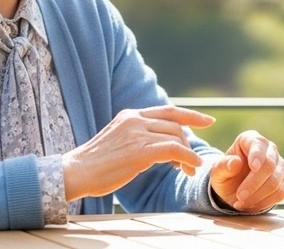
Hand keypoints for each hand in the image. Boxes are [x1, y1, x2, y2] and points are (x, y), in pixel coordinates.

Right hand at [62, 105, 213, 200]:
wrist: (75, 172)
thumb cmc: (96, 163)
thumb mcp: (118, 139)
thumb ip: (137, 135)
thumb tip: (159, 144)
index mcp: (130, 115)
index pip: (168, 111)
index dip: (191, 115)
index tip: (208, 121)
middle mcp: (135, 120)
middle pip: (175, 125)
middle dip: (188, 143)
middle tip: (191, 162)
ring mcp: (137, 134)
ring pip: (176, 137)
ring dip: (188, 154)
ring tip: (187, 169)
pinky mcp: (139, 151)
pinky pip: (173, 150)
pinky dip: (187, 158)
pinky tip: (190, 168)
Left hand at [209, 130, 283, 212]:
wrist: (233, 188)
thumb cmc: (226, 175)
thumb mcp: (217, 171)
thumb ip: (223, 166)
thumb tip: (236, 162)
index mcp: (251, 139)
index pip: (258, 145)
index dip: (257, 156)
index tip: (253, 167)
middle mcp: (269, 149)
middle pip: (269, 165)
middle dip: (254, 184)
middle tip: (239, 196)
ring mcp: (279, 164)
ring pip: (275, 181)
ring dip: (258, 196)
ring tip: (241, 203)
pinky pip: (281, 193)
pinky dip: (265, 202)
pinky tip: (252, 206)